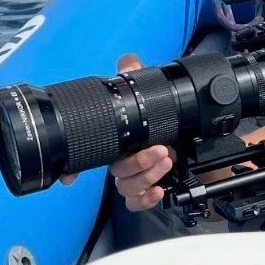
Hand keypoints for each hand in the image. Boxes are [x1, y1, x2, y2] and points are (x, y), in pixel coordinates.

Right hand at [60, 53, 176, 211]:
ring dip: (147, 175)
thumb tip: (128, 61)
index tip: (70, 177)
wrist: (194, 155)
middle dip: (136, 162)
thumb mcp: (155, 101)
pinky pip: (138, 203)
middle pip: (117, 170)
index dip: (78, 167)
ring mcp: (136, 181)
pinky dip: (146, 199)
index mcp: (120, 144)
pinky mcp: (149, 194)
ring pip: (128, 187)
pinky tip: (159, 191)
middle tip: (160, 149)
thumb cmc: (167, 128)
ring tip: (167, 159)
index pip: (95, 154)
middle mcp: (125, 164)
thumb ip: (140, 81)